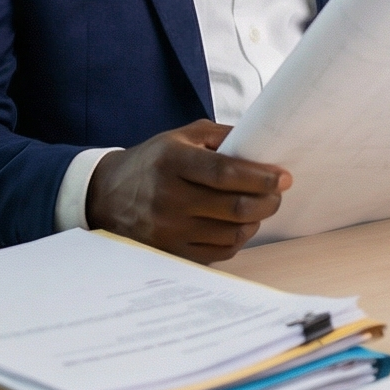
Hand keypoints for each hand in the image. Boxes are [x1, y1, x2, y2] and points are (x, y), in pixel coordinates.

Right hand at [84, 119, 291, 262]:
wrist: (107, 194)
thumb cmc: (153, 161)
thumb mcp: (180, 136)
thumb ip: (220, 136)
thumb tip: (261, 144)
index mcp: (172, 161)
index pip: (225, 173)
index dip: (260, 177)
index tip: (283, 177)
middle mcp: (168, 197)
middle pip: (234, 207)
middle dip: (267, 201)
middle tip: (277, 193)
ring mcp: (168, 230)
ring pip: (231, 232)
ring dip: (255, 220)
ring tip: (259, 207)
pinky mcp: (170, 253)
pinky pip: (219, 252)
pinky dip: (237, 239)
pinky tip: (239, 224)